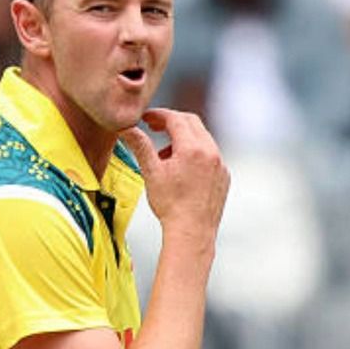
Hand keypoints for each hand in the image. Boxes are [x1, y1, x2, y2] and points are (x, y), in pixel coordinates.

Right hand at [119, 109, 228, 245]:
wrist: (192, 233)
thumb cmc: (170, 206)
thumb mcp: (151, 173)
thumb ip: (140, 146)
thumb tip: (126, 128)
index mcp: (192, 148)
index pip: (176, 119)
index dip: (159, 115)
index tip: (146, 118)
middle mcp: (211, 152)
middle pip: (192, 122)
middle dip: (172, 122)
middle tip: (155, 127)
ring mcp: (220, 165)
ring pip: (202, 138)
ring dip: (183, 138)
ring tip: (165, 155)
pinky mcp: (224, 176)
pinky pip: (211, 155)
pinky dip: (196, 154)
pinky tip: (182, 170)